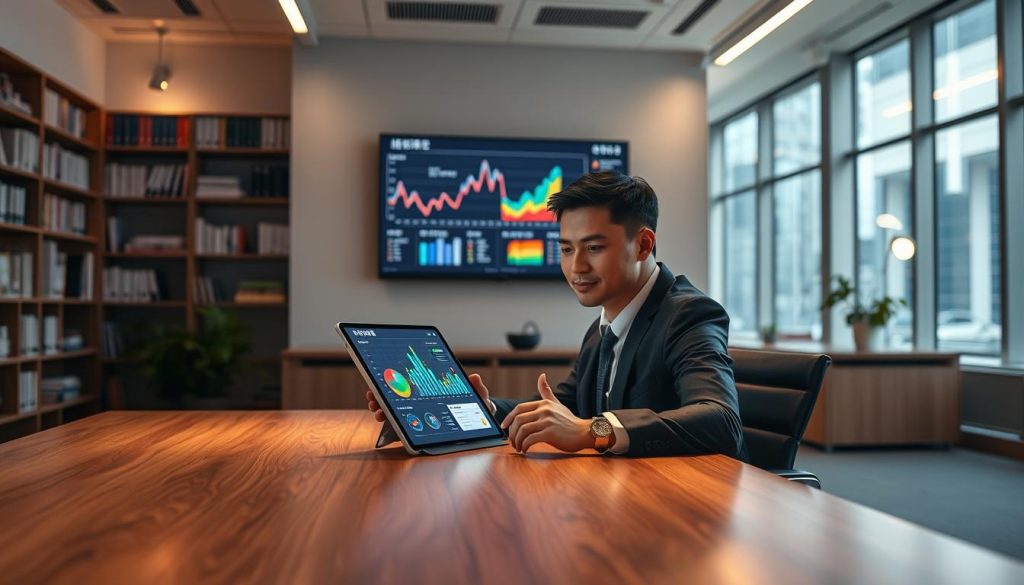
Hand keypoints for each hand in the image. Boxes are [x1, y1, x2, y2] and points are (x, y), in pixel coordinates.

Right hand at [366, 372, 492, 421]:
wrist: (480, 426)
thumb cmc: (478, 409)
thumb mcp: (479, 398)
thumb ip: (478, 389)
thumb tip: (474, 377)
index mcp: (435, 389)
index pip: (413, 382)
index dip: (397, 380)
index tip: (384, 379)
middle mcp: (424, 400)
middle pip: (399, 394)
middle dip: (382, 394)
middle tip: (373, 397)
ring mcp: (420, 414)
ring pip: (396, 408)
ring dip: (382, 407)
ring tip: (376, 409)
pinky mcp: (420, 429)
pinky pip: (401, 424)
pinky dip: (389, 421)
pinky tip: (383, 419)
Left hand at [501, 373, 593, 453]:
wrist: (584, 432)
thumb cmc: (570, 420)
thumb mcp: (557, 403)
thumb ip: (547, 392)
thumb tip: (541, 376)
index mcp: (543, 403)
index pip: (519, 408)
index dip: (509, 418)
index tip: (504, 427)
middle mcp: (544, 410)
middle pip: (518, 420)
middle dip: (512, 433)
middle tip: (512, 441)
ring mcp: (547, 422)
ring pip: (523, 430)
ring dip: (517, 441)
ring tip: (519, 447)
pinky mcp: (550, 434)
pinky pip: (530, 439)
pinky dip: (525, 446)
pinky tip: (526, 450)